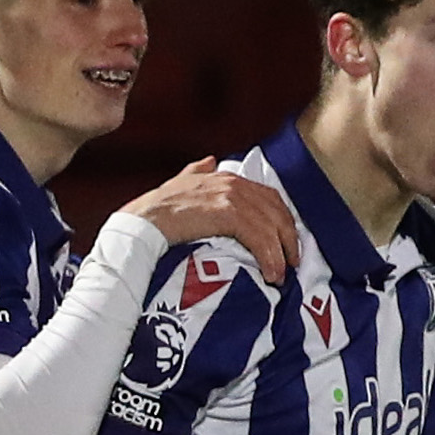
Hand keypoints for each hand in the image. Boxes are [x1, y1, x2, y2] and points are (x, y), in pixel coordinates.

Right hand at [124, 159, 301, 286]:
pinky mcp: (228, 213)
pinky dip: (270, 257)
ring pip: (271, 226)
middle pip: (276, 210)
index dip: (282, 219)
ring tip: (280, 274)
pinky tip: (271, 272)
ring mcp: (232, 196)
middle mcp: (234, 183)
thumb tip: (211, 161)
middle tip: (291, 261)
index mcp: (228, 178)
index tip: (286, 241)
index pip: (269, 196)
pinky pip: (260, 238)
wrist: (143, 222)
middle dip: (288, 238)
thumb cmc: (157, 208)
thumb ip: (199, 170)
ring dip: (280, 253)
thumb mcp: (181, 181)